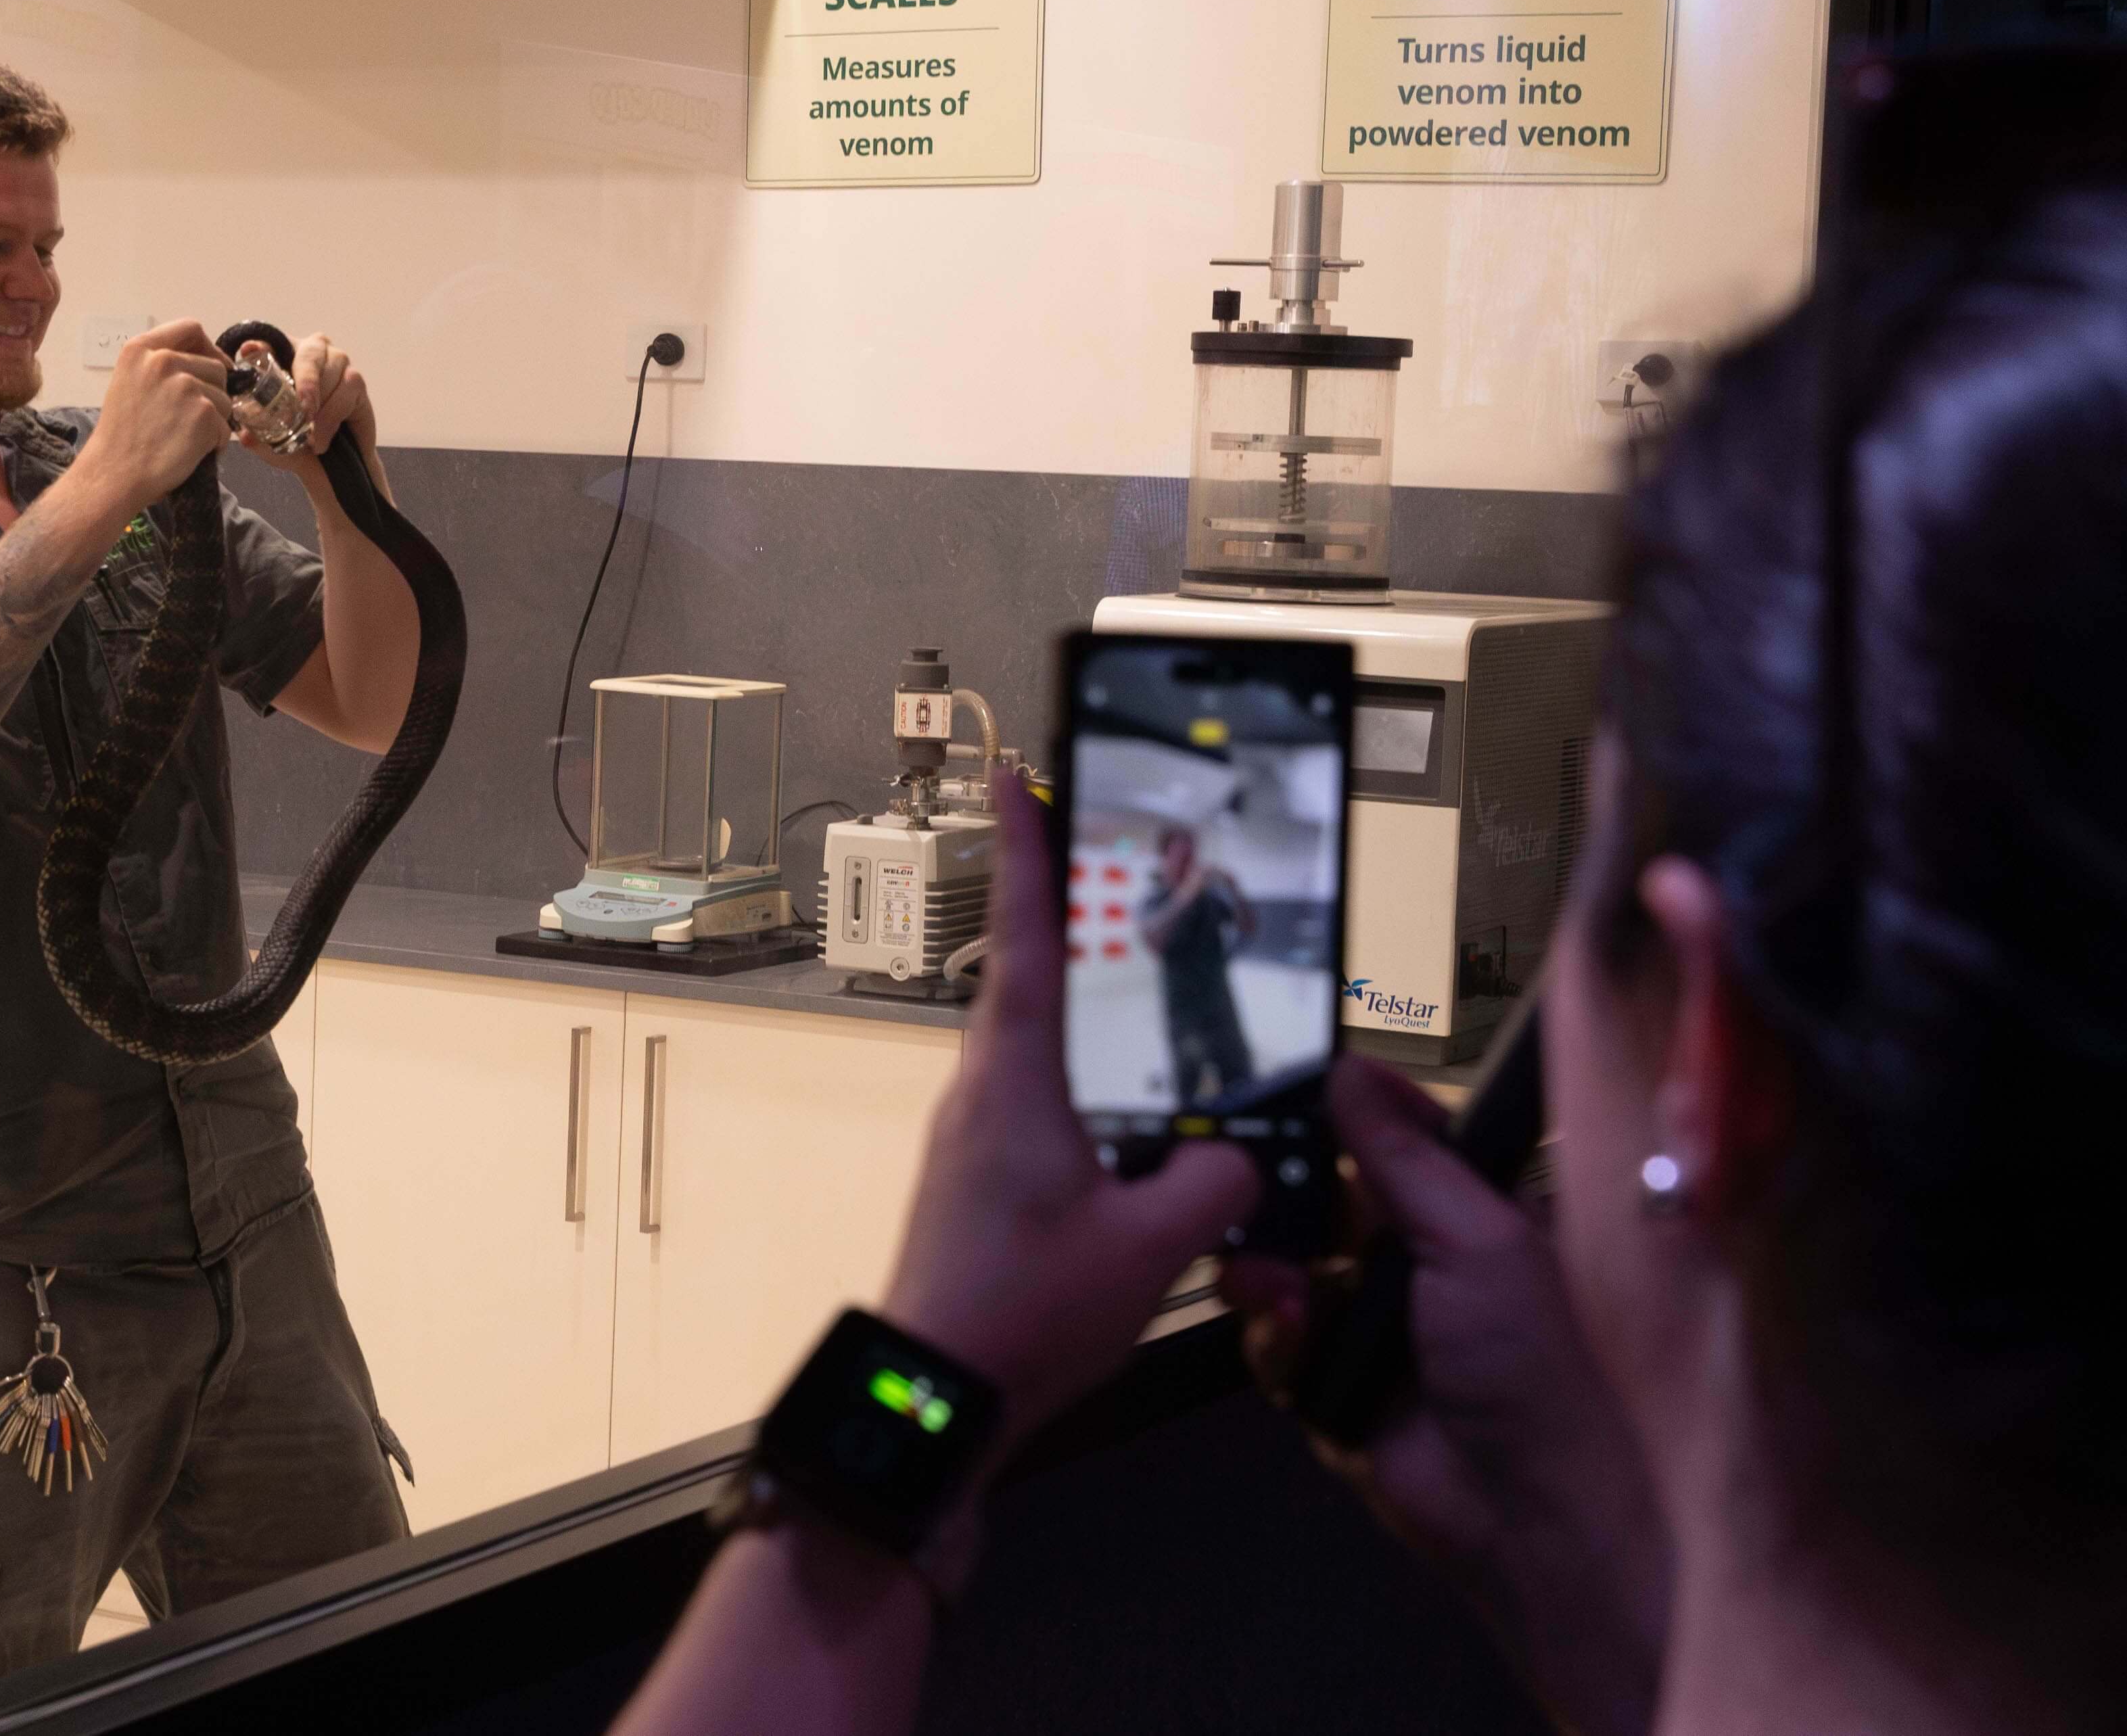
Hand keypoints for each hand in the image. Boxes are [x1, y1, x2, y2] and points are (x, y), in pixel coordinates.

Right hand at [78, 318, 232, 520]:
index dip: (208, 348)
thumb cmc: (121, 437)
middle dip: (212, 393)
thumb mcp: (130, 382)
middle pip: (215, 366)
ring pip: (224, 398)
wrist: (114, 473)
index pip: (190, 328)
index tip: (214, 366)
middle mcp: (163, 360)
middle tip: (190, 419)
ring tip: (184, 437)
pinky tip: (190, 452)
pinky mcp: (203, 413)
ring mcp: (185, 385)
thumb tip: (203, 362)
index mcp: (141, 349)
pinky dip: (215, 443)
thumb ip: (159, 366)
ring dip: (214, 420)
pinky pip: (225, 427)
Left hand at [243, 332, 378, 475]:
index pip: (270, 343)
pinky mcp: (355, 379)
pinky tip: (322, 439)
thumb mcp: (271, 443)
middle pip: (309, 353)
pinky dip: (332, 419)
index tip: (249, 351)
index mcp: (283, 358)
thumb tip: (245, 436)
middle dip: (305, 382)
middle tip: (303, 411)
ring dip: (320, 409)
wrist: (330, 467)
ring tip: (311, 438)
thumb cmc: (298, 445)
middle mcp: (311, 353)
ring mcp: (337, 362)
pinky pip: (346, 391)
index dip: (263, 346)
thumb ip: (258, 437)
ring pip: (330, 374)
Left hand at [880, 773, 1257, 1450]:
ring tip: (1144, 979)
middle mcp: (985, 1092)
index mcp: (1016, 1082)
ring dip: (1088, 1007)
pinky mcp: (984, 1177)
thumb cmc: (1018, 1318)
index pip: (1029, 939)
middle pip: (1037, 976)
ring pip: (1044, 1046)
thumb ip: (1213, 1186)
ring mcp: (978, 1135)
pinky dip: (1090, 1084)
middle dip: (1073, 913)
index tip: (1019, 777)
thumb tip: (1241, 1160)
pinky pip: (1046, 1104)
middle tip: (1105, 852)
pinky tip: (1133, 1112)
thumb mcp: (1148, 1249)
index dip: (1030, 854)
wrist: (935, 1399)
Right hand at [1223, 1059, 1668, 1735]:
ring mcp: (1369, 1321)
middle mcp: (1416, 1259)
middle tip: (1240, 1181)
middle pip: (1321, 1196)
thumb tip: (1350, 1070)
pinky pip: (1274, 1339)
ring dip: (1268, 1268)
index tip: (1279, 1085)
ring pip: (1284, 1264)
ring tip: (1268, 1282)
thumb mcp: (1479, 1239)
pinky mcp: (1329, 1380)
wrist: (1526, 1513)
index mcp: (1468, 1211)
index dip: (1336, 1114)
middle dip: (1279, 1194)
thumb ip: (1406, 1156)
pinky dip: (1274, 1337)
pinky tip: (1289, 1334)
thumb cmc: (1537, 1365)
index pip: (1391, 1138)